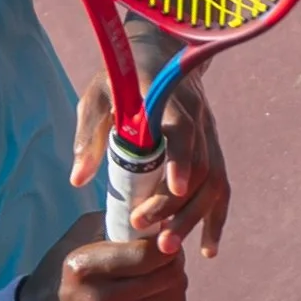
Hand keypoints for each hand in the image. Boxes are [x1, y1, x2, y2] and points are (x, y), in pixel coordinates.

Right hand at [15, 212, 187, 300]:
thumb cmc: (62, 275)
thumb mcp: (75, 239)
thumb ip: (114, 222)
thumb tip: (153, 216)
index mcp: (86, 269)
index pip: (147, 254)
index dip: (164, 241)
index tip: (162, 235)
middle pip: (167, 275)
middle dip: (174, 258)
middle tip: (167, 251)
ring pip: (175, 295)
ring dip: (175, 278)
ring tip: (161, 269)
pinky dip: (169, 297)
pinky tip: (155, 290)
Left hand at [69, 72, 230, 256]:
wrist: (160, 51)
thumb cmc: (122, 75)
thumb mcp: (98, 96)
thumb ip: (88, 134)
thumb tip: (79, 180)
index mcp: (170, 99)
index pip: (183, 131)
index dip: (181, 160)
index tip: (173, 190)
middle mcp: (198, 117)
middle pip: (202, 167)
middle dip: (178, 206)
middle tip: (151, 236)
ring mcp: (210, 134)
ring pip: (214, 182)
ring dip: (195, 219)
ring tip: (170, 249)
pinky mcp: (213, 148)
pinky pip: (221, 187)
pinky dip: (215, 219)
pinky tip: (207, 248)